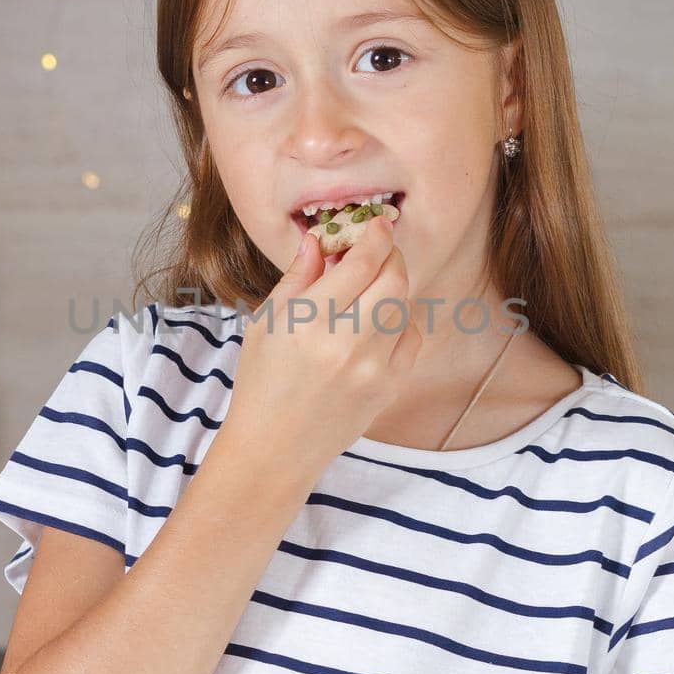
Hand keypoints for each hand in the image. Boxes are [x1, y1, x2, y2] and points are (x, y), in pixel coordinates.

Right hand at [224, 214, 422, 470]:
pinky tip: (378, 322)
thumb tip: (320, 240)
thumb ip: (297, 278)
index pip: (362, 263)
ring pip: (406, 306)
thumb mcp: (266, 323)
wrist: (275, 448)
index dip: (376, 236)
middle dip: (391, 256)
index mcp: (309, 321)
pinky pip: (411, 339)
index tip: (378, 224)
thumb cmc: (262, 382)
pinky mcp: (389, 387)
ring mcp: (373, 368)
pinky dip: (402, 320)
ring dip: (395, 286)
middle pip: (394, 279)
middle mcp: (346, 342)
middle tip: (378, 252)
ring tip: (374, 285)